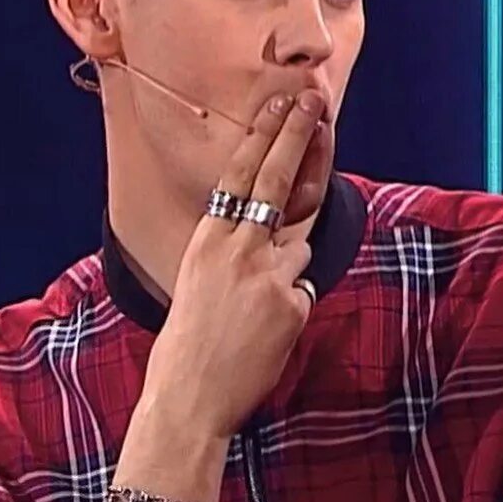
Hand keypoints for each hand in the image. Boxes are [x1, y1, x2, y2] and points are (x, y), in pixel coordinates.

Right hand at [139, 88, 328, 441]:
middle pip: (276, 180)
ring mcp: (270, 276)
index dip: (263, 136)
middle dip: (296, 136)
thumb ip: (233, 253)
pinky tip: (263, 337)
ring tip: (250, 312)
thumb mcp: (196, 283)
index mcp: (207, 242)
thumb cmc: (187, 346)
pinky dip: (289, 310)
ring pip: (299, 250)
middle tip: (315, 103)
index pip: (239, 176)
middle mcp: (238, 250)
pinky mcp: (294, 305)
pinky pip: (303, 294)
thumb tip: (270, 240)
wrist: (190, 398)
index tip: (280, 103)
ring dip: (286, 271)